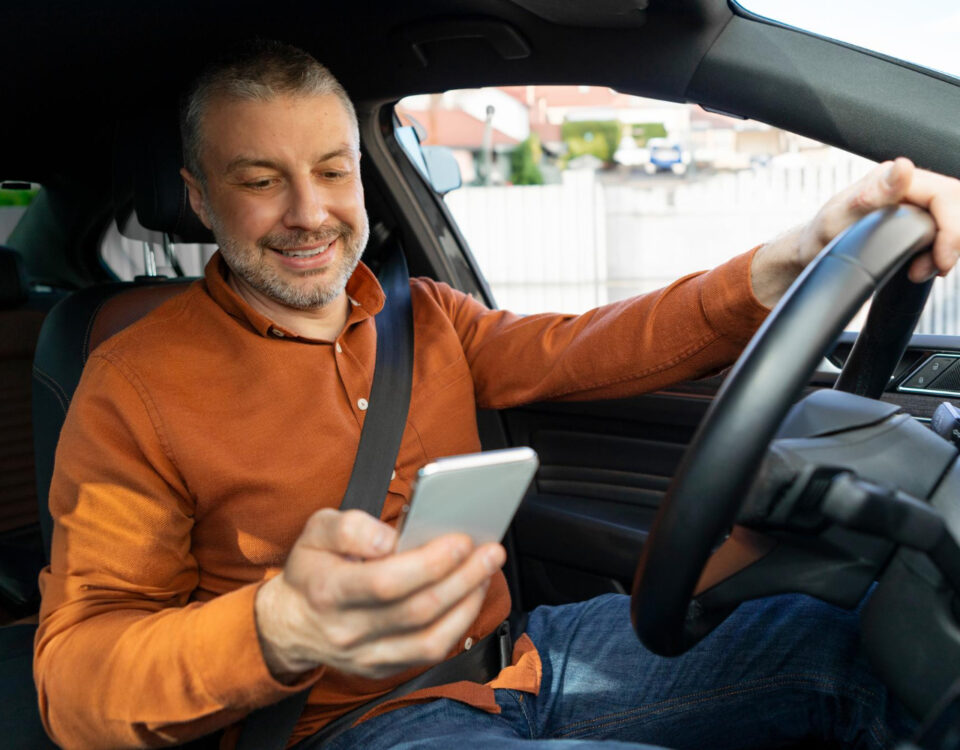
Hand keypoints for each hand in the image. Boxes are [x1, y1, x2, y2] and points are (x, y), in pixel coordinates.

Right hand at [254, 509, 504, 681]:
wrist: (291, 623)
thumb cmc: (312, 567)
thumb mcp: (316, 531)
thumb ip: (349, 527)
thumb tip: (387, 539)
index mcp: (327, 590)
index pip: (385, 582)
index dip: (429, 563)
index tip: (460, 539)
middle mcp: (347, 630)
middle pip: (417, 610)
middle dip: (462, 578)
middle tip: (490, 551)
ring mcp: (366, 656)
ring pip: (429, 639)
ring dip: (468, 603)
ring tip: (487, 571)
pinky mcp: (382, 669)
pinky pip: (428, 653)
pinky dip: (458, 624)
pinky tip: (470, 595)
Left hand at [751, 157, 959, 306]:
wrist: (811, 253)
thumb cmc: (820, 236)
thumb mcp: (841, 217)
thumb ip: (874, 195)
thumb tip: (904, 167)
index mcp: (892, 177)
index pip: (947, 196)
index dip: (952, 229)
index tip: (941, 261)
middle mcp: (907, 185)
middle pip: (955, 207)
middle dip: (951, 242)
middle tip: (928, 270)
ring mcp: (912, 202)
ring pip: (951, 221)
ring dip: (944, 250)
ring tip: (919, 271)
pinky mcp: (914, 219)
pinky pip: (941, 232)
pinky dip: (937, 253)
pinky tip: (919, 267)